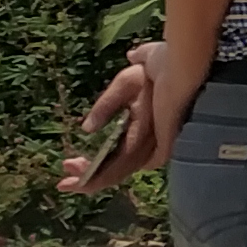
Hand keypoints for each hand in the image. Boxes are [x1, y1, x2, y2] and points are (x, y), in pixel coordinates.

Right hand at [62, 43, 188, 192]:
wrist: (182, 64)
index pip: (118, 151)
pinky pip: (127, 167)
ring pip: (118, 170)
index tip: (68, 165)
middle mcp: (149, 139)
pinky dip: (103, 174)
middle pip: (116, 167)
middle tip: (63, 182)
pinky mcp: (161, 149)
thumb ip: (109, 100)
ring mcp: (155, 146)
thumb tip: (95, 112)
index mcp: (144, 125)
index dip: (95, 162)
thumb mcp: (128, 80)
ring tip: (67, 183)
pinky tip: (86, 176)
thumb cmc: (165, 65)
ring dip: (90, 177)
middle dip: (88, 176)